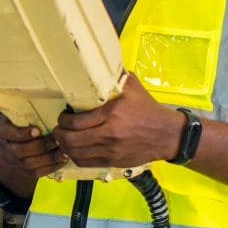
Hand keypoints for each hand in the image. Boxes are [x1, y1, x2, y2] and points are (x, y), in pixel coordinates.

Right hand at [0, 116, 64, 191]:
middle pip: (21, 150)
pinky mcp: (26, 172)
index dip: (23, 133)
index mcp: (3, 132)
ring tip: (64, 150)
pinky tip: (63, 159)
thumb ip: (25, 109)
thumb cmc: (19, 125)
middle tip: (58, 139)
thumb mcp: (17, 115)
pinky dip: (52, 167)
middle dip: (41, 145)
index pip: (11, 134)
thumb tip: (43, 97)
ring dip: (50, 157)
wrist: (12, 149)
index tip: (38, 130)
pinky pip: (38, 172)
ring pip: (31, 163)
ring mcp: (16, 162)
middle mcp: (7, 148)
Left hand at [52, 73, 185, 168]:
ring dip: (65, 146)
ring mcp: (110, 151)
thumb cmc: (149, 110)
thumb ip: (115, 77)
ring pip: (75, 153)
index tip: (63, 116)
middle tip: (59, 128)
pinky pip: (85, 163)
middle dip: (59, 133)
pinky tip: (75, 150)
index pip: (76, 121)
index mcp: (112, 114)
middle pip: (71, 140)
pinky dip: (75, 156)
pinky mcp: (113, 161)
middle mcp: (109, 134)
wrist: (168, 135)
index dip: (63, 119)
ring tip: (64, 139)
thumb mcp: (133, 87)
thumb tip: (99, 64)